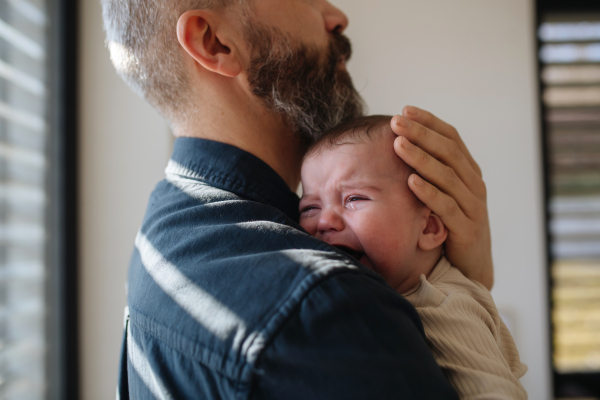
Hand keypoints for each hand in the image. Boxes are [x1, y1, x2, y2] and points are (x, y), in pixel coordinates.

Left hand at [390, 106, 492, 289]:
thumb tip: (399, 145)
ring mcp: (473, 206)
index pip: (452, 138)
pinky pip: (447, 206)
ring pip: (447, 176)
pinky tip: (410, 181)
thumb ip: (430, 172)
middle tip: (397, 122)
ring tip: (398, 144)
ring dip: (421, 158)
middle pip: (449, 152)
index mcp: (468, 172)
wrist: (470, 268)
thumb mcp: (442, 194)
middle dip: (422, 134)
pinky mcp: (467, 229)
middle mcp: (474, 184)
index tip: (405, 110)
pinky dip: (429, 192)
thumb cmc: (449, 225)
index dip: (430, 122)